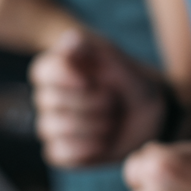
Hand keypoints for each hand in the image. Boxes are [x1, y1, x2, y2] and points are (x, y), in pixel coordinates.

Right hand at [31, 29, 165, 166]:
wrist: (149, 115)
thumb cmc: (131, 82)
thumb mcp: (118, 62)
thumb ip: (94, 50)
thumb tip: (68, 38)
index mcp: (60, 69)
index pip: (41, 71)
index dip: (61, 77)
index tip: (87, 81)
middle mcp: (49, 96)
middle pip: (48, 101)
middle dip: (88, 103)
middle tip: (113, 102)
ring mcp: (52, 124)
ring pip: (51, 128)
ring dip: (90, 126)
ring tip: (112, 120)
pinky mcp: (59, 151)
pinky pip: (58, 152)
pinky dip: (84, 148)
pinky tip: (103, 141)